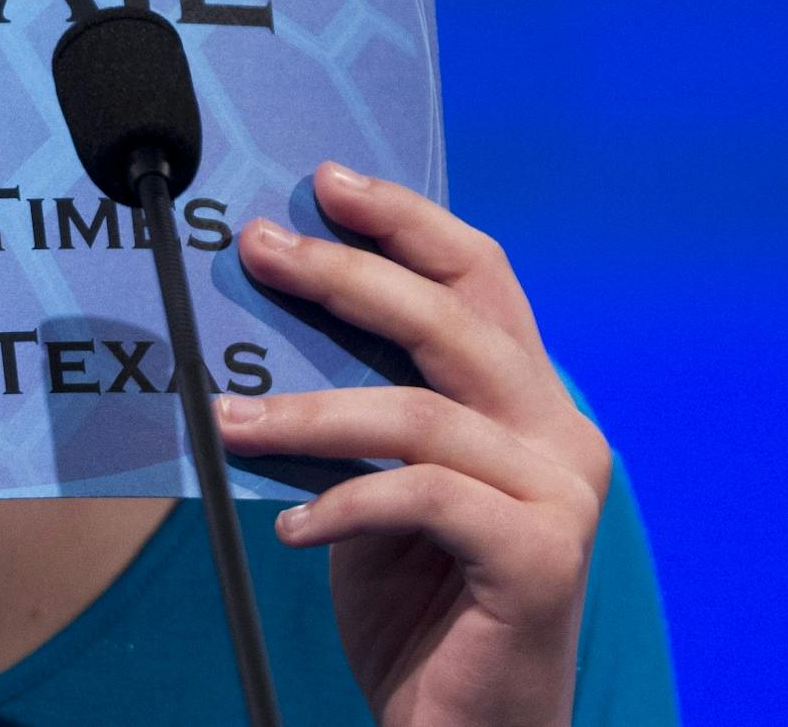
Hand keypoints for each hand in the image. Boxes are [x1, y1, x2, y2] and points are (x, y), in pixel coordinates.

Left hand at [215, 162, 611, 726]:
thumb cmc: (418, 604)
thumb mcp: (376, 486)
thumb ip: (357, 410)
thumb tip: (265, 329)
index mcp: (528, 399)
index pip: (479, 279)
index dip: (407, 221)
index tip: (327, 184)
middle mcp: (561, 431)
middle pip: (451, 319)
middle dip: (346, 274)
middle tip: (260, 250)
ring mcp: (561, 493)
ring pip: (418, 413)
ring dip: (307, 412)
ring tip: (226, 418)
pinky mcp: (541, 557)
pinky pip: (423, 496)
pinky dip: (345, 502)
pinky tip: (294, 528)